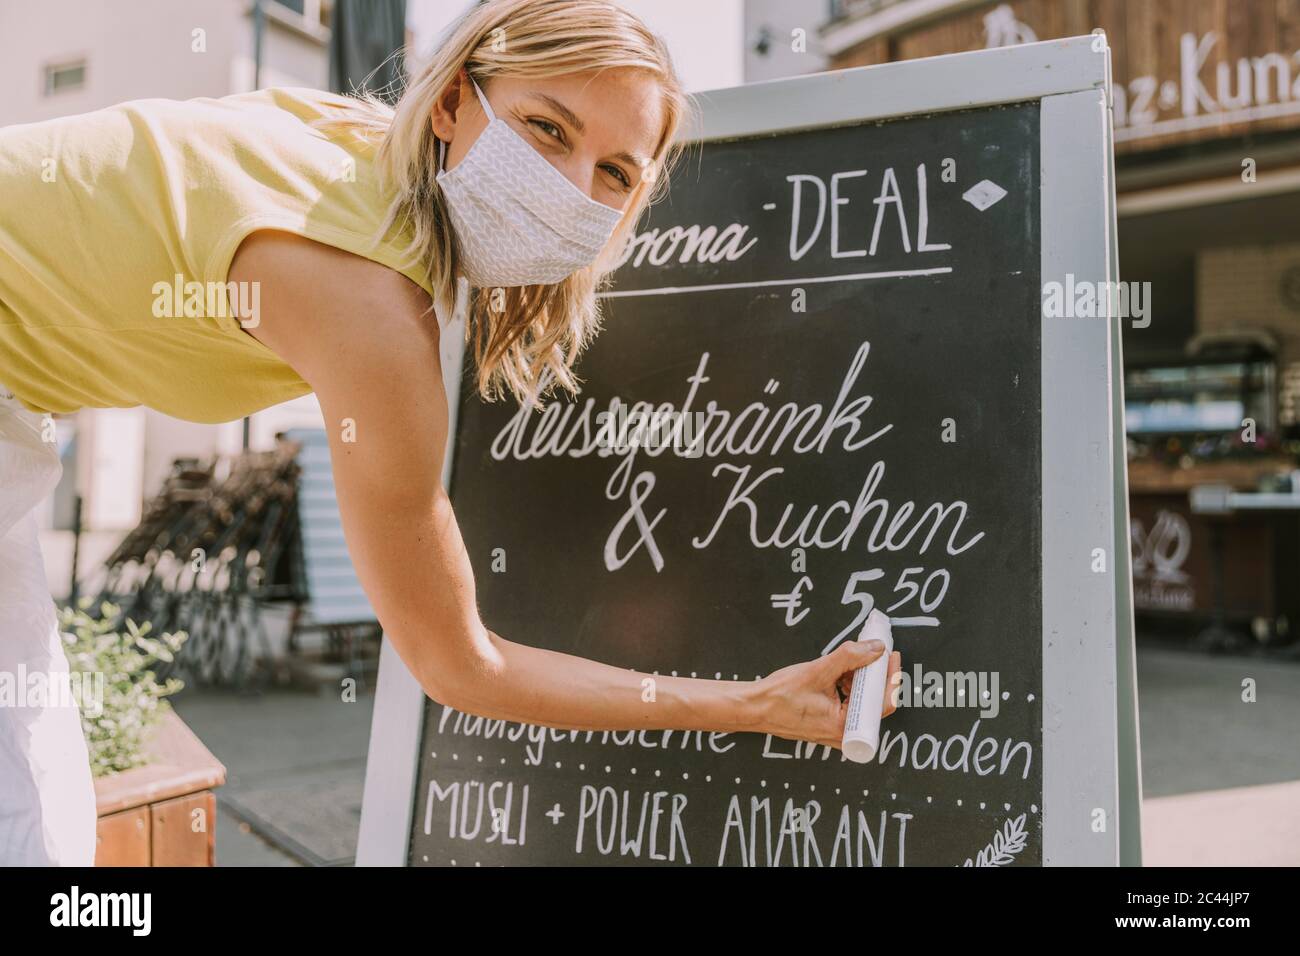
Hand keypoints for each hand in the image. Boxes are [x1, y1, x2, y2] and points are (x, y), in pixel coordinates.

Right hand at [751, 642, 901, 749]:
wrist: (755, 707)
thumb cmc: (779, 696)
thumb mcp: (817, 671)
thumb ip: (849, 657)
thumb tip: (874, 648)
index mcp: (844, 726)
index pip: (882, 703)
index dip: (890, 677)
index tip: (891, 656)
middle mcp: (843, 734)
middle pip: (872, 702)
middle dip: (872, 676)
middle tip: (872, 653)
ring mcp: (836, 731)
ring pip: (860, 702)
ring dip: (858, 680)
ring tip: (848, 663)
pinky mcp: (829, 724)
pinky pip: (848, 705)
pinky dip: (847, 687)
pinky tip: (838, 674)